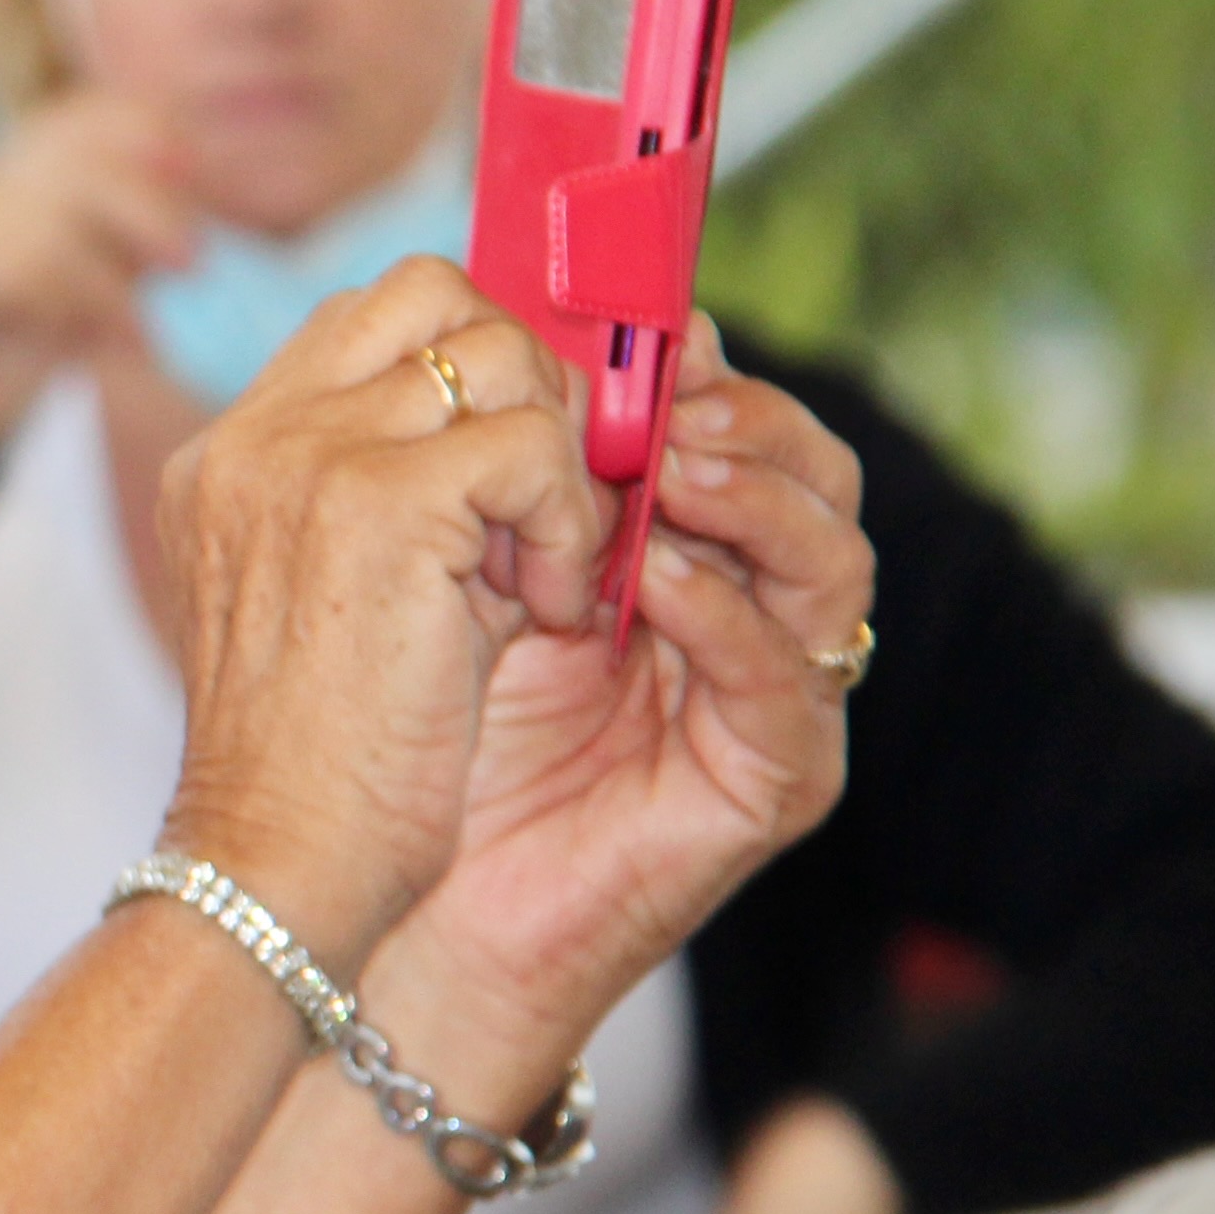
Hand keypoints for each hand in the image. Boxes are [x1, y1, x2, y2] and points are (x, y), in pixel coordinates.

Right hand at [0, 93, 196, 463]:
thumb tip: (192, 238)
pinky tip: (95, 347)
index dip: (146, 132)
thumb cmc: (16, 347)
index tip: (192, 169)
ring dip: (112, 284)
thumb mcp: (89, 291)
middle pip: (75, 166)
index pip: (85, 122)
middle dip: (149, 208)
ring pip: (49, 227)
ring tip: (141, 334)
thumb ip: (130, 254)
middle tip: (193, 264)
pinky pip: (14, 274)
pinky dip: (73, 307)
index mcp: (14, 179)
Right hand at [153, 259, 613, 964]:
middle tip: (543, 513)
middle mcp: (253, 434)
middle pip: (437, 295)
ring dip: (555, 467)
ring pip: (501, 358)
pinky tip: (539, 612)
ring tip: (537, 577)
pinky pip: (534, 446)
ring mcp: (306, 456)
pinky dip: (566, 526)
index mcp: (227, 455)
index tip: (515, 476)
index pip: (372, 317)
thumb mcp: (349, 602)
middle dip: (525, 391)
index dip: (471, 367)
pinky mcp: (378, 501)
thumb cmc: (322, 770)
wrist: (275, 867)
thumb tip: (538, 435)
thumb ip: (406, 502)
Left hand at [382, 325, 872, 1078]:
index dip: (696, 364)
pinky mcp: (776, 780)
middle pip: (810, 472)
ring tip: (672, 465)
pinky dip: (729, 613)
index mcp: (674, 542)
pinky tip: (660, 579)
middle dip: (741, 418)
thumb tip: (500, 311)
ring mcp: (772, 696)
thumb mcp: (439, 561)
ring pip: (832, 562)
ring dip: (754, 497)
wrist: (382, 902)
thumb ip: (489, 457)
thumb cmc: (402, 732)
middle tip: (665, 393)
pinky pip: (788, 676)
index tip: (638, 322)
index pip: (730, 420)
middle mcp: (742, 608)